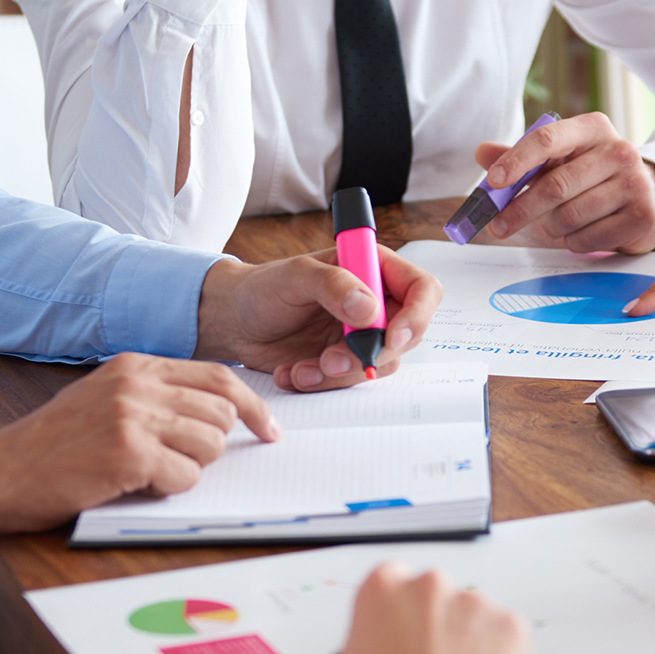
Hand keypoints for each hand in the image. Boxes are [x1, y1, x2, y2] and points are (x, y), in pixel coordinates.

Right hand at [0, 354, 278, 532]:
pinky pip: (185, 476)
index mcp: (135, 365)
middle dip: (213, 445)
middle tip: (181, 461)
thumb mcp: (104, 397)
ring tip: (149, 472)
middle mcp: (137, 384)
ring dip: (189, 468)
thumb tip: (216, 412)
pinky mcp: (128, 454)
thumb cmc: (53, 444)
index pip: (218, 377)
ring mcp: (133, 417)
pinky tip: (134, 485)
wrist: (0, 471)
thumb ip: (155, 395)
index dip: (251, 405)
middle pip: (221, 412)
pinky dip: (169, 489)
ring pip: (210, 445)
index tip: (269, 429)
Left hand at [195, 247, 441, 391]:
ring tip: (301, 369)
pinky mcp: (343, 363)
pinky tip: (292, 373)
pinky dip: (321, 384)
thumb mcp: (295, 276)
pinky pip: (350, 382)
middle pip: (406, 335)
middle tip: (331, 360)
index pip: (421, 290)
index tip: (390, 337)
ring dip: (340, 374)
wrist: (232, 321)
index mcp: (372, 269)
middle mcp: (374, 303)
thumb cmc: (262, 288)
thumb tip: (369, 309)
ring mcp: (361, 336)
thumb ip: (333, 285)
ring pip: (378, 364)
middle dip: (369, 354)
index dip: (417, 316)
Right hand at [321, 562, 529, 653]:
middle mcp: (429, 584)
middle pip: (435, 595)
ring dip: (467, 640)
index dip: (399, 612)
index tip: (402, 633)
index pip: (394, 579)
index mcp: (383, 588)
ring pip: (472, 616)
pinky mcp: (510, 626)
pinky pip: (504, 636)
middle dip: (434, 624)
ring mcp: (474, 602)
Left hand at [472, 112, 654, 254]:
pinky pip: (587, 239)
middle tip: (498, 227)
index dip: (516, 161)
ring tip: (556, 224)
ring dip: (550, 228)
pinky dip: (573, 242)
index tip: (492, 182)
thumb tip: (482, 152)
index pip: (547, 139)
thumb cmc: (592, 177)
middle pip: (555, 185)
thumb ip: (521, 158)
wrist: (647, 197)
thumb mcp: (560, 160)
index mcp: (593, 128)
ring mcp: (635, 183)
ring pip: (568, 216)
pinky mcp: (641, 216)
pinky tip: (581, 232)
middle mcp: (619, 150)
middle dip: (520, 210)